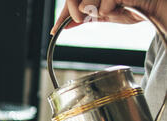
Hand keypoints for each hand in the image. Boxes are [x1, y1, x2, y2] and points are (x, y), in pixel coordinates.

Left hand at [51, 0, 165, 34]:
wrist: (155, 9)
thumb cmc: (133, 8)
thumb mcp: (104, 14)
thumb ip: (85, 17)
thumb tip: (64, 25)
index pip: (73, 0)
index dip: (63, 14)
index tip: (54, 29)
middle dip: (71, 11)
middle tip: (79, 20)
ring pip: (86, 2)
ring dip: (94, 11)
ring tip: (108, 11)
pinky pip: (102, 5)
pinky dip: (108, 10)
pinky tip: (122, 7)